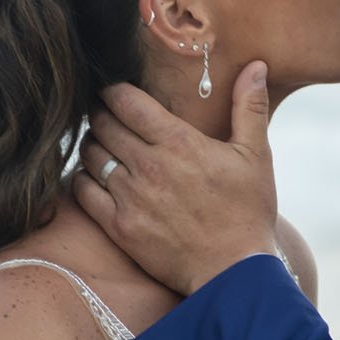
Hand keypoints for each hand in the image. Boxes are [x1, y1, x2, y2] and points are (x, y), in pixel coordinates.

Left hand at [73, 62, 279, 296]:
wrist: (235, 273)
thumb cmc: (248, 212)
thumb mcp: (256, 156)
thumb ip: (249, 106)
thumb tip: (256, 66)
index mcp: (179, 142)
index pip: (125, 101)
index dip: (113, 91)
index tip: (113, 92)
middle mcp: (149, 166)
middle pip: (102, 124)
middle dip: (99, 114)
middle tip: (104, 116)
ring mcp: (130, 197)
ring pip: (90, 155)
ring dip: (91, 144)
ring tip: (101, 144)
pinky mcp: (119, 227)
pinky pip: (83, 191)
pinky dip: (82, 178)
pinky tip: (93, 176)